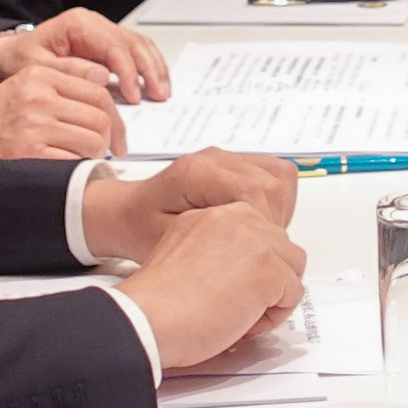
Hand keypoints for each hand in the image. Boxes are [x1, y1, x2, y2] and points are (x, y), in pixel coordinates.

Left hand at [0, 10, 170, 101]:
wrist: (8, 56)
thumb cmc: (18, 60)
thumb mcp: (35, 67)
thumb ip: (68, 70)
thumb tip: (102, 77)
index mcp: (78, 24)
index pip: (115, 46)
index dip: (129, 72)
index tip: (134, 96)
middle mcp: (94, 24)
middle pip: (134, 43)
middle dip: (150, 70)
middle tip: (159, 95)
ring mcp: (102, 33)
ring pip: (140, 46)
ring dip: (155, 69)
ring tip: (162, 93)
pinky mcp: (106, 46)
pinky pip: (135, 53)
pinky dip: (148, 68)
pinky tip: (154, 85)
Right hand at [0, 53, 128, 159]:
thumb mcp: (27, 81)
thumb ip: (66, 77)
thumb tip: (105, 79)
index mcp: (42, 77)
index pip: (98, 93)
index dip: (116, 116)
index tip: (117, 131)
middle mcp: (39, 98)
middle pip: (100, 118)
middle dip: (111, 138)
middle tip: (108, 149)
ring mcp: (34, 126)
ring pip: (92, 141)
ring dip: (97, 154)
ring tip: (88, 158)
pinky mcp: (28, 153)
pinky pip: (73, 161)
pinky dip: (79, 167)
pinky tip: (73, 168)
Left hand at [110, 145, 298, 228]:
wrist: (127, 212)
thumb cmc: (140, 230)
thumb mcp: (168, 242)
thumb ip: (211, 236)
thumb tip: (258, 238)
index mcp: (196, 174)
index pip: (254, 190)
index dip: (264, 224)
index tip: (255, 250)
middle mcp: (215, 158)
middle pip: (274, 181)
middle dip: (274, 218)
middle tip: (256, 246)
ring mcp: (226, 157)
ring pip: (280, 175)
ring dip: (278, 208)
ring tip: (255, 234)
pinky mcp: (233, 162)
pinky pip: (274, 174)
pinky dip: (274, 200)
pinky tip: (254, 222)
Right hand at [116, 197, 311, 368]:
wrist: (147, 319)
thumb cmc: (156, 302)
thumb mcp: (182, 254)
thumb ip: (213, 250)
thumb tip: (241, 270)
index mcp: (212, 215)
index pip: (256, 231)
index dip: (250, 264)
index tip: (231, 286)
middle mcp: (236, 220)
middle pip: (279, 245)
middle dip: (267, 277)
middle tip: (238, 304)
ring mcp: (256, 243)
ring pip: (291, 267)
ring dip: (274, 294)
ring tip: (242, 314)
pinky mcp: (268, 271)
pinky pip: (293, 293)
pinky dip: (275, 315)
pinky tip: (244, 323)